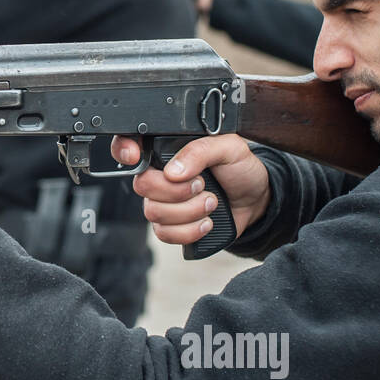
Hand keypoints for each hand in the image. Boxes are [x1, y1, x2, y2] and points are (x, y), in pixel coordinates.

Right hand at [111, 134, 269, 247]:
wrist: (256, 200)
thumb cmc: (240, 169)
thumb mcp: (230, 148)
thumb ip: (201, 150)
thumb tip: (173, 171)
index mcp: (167, 150)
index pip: (129, 145)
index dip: (123, 149)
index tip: (135, 157)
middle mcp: (159, 176)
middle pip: (142, 185)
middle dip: (176, 191)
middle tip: (202, 185)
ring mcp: (162, 203)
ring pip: (153, 213)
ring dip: (189, 211)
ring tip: (212, 203)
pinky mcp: (171, 226)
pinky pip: (164, 234)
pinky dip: (190, 231)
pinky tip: (206, 222)